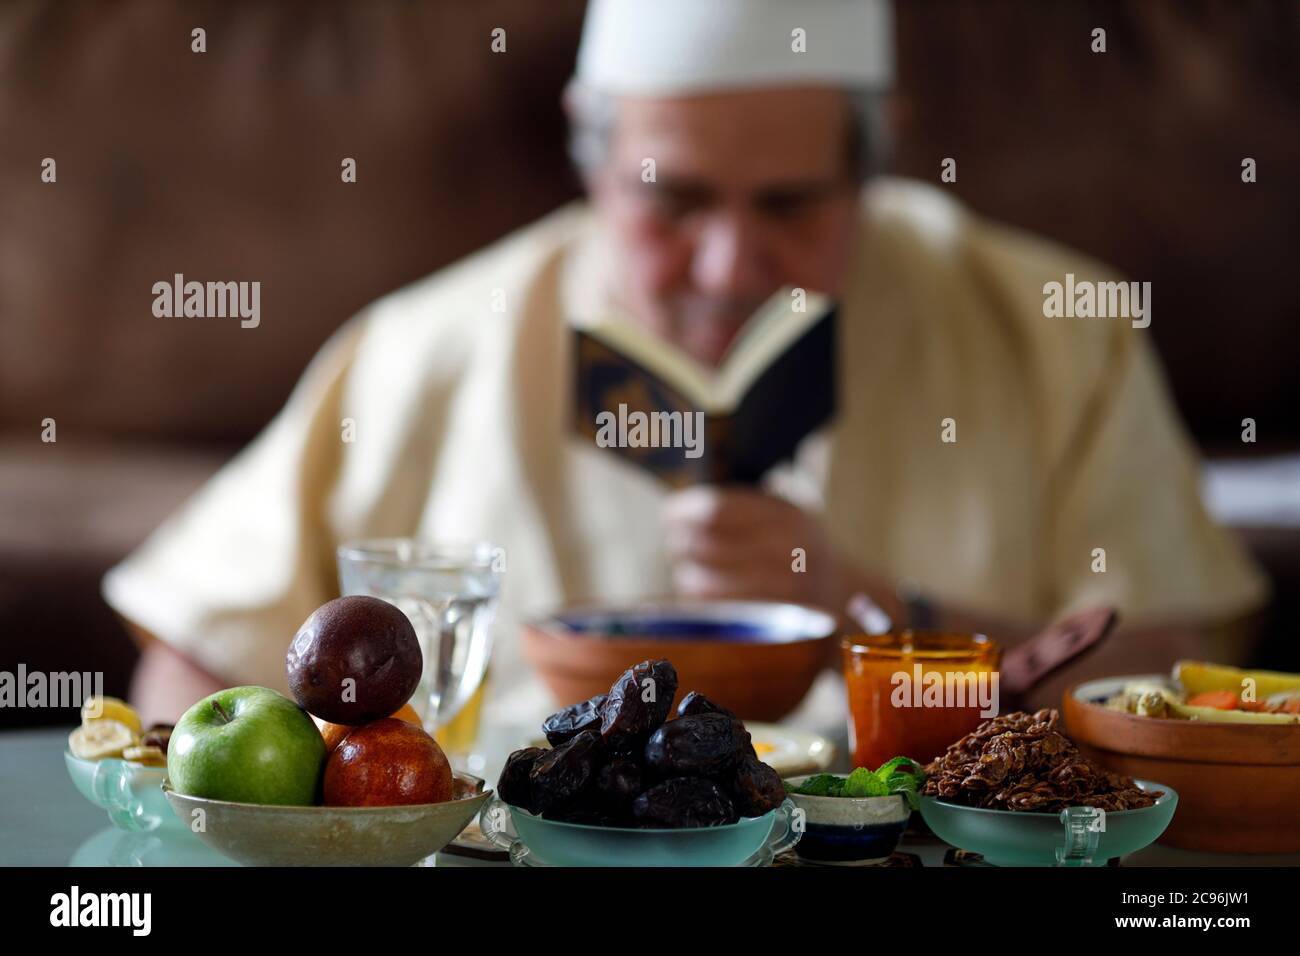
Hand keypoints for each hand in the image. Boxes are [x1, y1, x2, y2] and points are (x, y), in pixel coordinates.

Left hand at [661, 486, 851, 611]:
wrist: (848, 597)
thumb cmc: (802, 550)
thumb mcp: (788, 513)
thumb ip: (742, 507)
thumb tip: (677, 511)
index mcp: (788, 516)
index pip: (716, 510)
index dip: (684, 511)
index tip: (670, 514)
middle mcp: (788, 552)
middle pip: (703, 545)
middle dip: (681, 543)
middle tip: (678, 543)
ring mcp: (781, 591)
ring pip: (700, 581)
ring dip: (686, 574)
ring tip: (692, 568)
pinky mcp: (771, 623)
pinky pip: (712, 610)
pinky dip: (699, 600)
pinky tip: (707, 591)